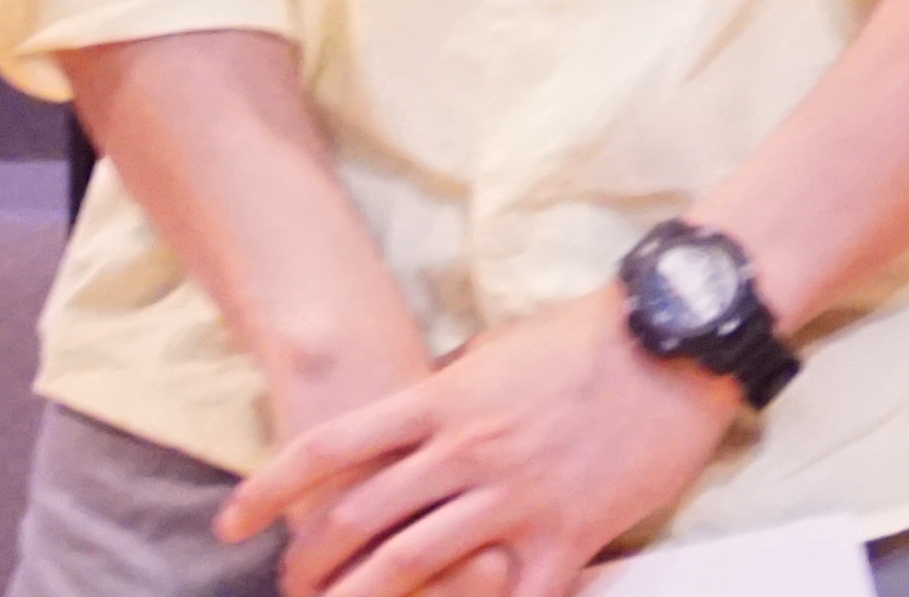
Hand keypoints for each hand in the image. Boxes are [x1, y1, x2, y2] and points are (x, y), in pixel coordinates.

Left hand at [223, 290, 739, 596]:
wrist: (678, 342)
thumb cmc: (589, 337)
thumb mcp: (496, 351)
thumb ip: (445, 391)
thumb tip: (406, 422)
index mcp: (444, 401)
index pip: (331, 448)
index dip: (269, 489)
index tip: (231, 522)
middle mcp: (466, 451)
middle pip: (357, 521)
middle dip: (308, 564)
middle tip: (292, 585)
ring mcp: (516, 496)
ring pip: (411, 567)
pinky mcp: (567, 532)